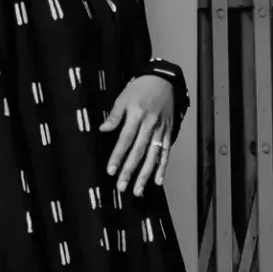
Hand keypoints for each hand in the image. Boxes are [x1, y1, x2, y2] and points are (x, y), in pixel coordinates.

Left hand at [102, 73, 175, 196]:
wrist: (164, 80)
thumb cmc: (140, 89)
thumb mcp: (123, 98)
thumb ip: (115, 116)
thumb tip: (102, 130)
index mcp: (137, 116)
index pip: (125, 140)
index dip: (118, 156)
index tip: (111, 171)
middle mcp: (150, 125)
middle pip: (139, 151)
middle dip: (130, 170)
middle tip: (122, 187)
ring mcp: (161, 131)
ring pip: (153, 156)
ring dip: (145, 175)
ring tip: (137, 190)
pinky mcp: (169, 133)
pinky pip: (166, 153)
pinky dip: (163, 167)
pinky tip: (158, 181)